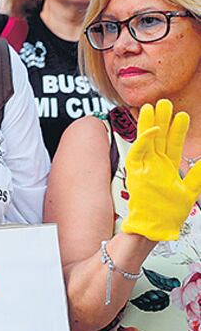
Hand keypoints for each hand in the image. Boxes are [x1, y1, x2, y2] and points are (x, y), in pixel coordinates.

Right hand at [122, 99, 200, 241]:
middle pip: (158, 138)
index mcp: (167, 168)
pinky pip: (138, 152)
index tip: (181, 115)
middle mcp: (155, 165)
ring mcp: (144, 168)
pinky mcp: (135, 173)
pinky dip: (143, 141)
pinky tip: (151, 130)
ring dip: (149, 124)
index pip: (172, 143)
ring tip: (153, 107)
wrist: (155, 228)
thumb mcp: (189, 192)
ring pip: (146, 140)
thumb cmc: (168, 214)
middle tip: (164, 102)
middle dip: (162, 120)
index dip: (177, 129)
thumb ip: (197, 175)